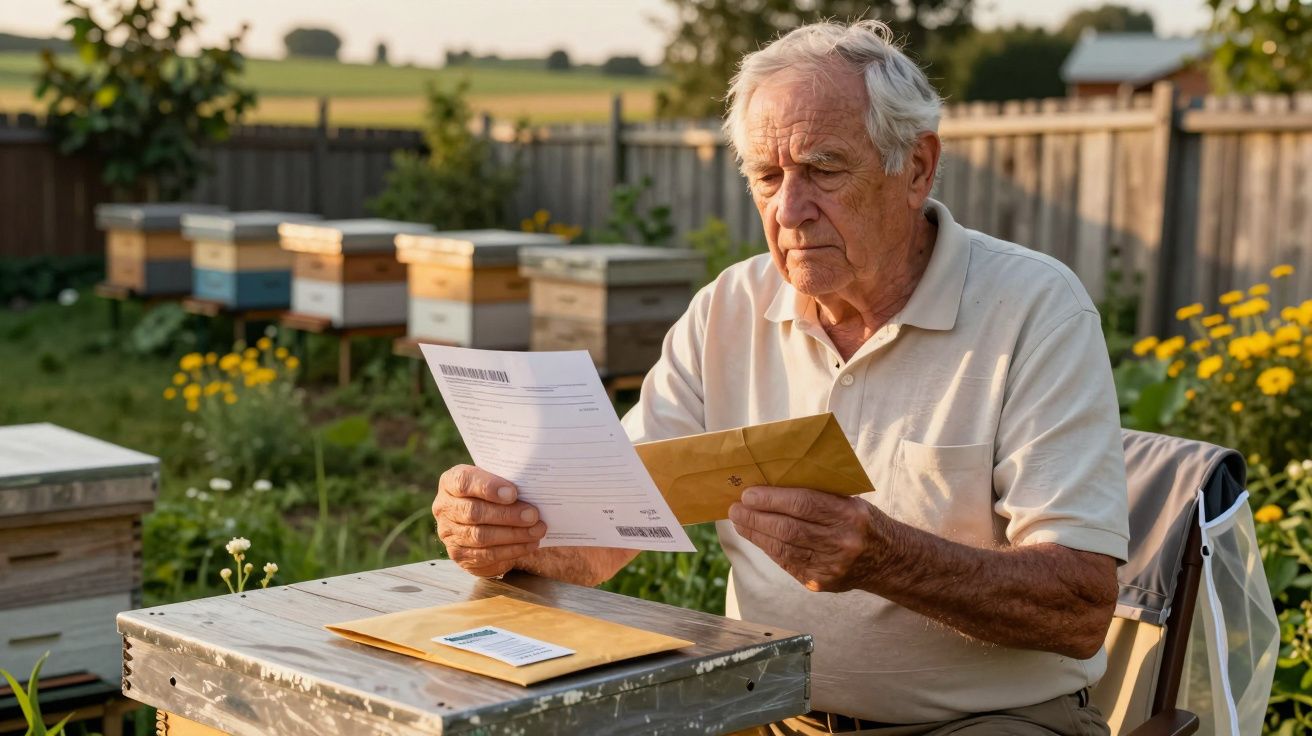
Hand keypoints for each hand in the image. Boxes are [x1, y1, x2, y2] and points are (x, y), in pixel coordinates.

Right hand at [433, 465, 547, 577]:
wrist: (483, 518)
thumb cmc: (493, 493)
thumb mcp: (495, 479)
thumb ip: (506, 479)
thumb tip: (532, 487)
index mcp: (450, 482)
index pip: (464, 482)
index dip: (488, 487)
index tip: (513, 493)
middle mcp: (444, 508)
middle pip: (473, 512)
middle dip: (507, 515)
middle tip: (532, 515)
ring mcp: (449, 534)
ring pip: (480, 537)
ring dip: (513, 535)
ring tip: (537, 530)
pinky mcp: (459, 555)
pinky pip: (486, 556)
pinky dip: (511, 550)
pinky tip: (529, 544)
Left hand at [729, 486, 881, 592]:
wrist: (888, 560)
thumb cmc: (860, 522)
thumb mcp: (848, 501)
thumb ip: (817, 494)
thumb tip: (770, 486)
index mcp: (849, 514)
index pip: (803, 504)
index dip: (772, 499)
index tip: (748, 494)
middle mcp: (842, 542)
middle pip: (788, 528)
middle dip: (756, 518)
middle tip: (735, 509)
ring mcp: (831, 566)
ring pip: (784, 548)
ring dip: (756, 534)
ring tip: (740, 522)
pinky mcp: (821, 582)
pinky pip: (787, 563)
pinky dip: (769, 548)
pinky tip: (757, 538)